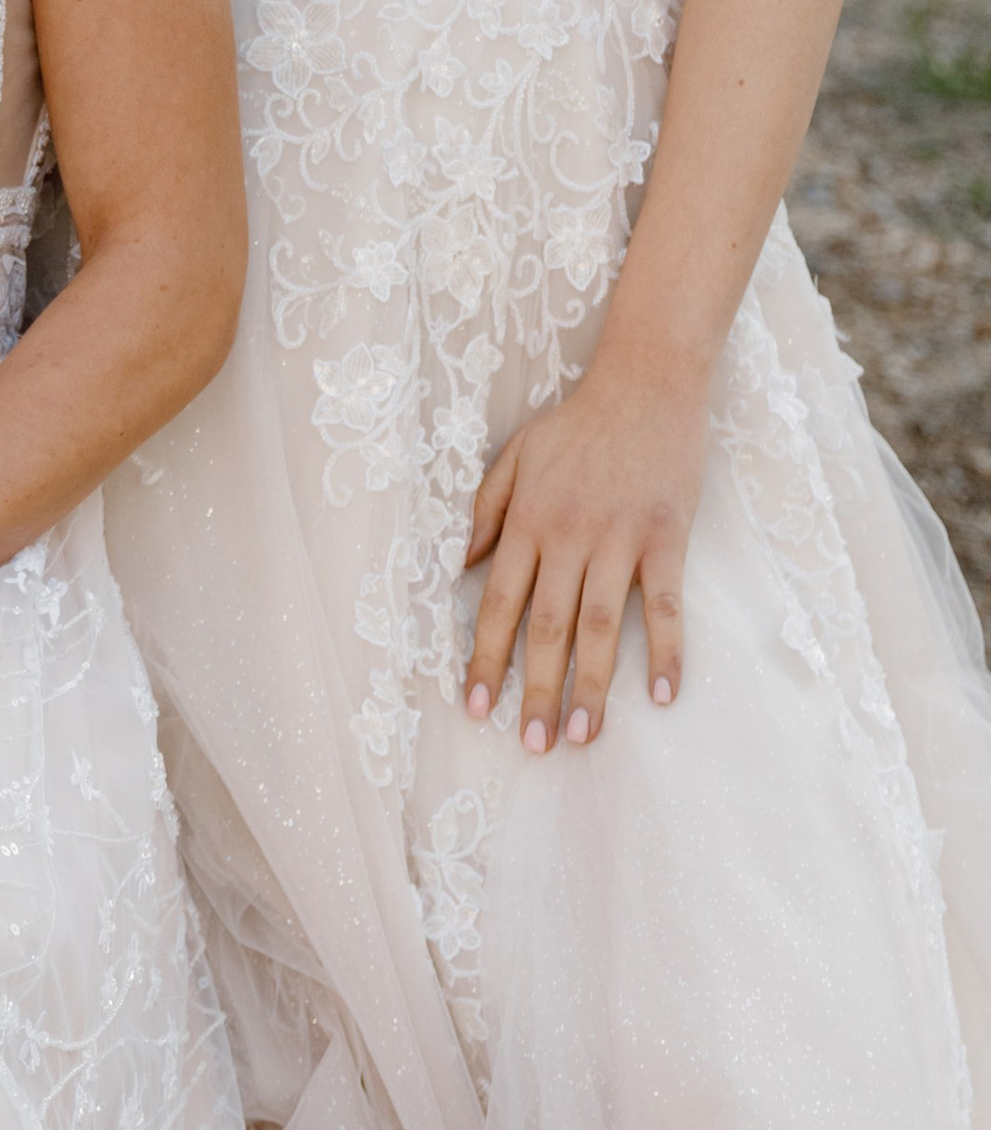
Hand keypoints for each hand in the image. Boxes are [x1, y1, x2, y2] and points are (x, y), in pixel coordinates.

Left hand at [463, 359, 705, 752]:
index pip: (499, 604)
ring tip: (580, 737)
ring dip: (590, 685)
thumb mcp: (515, 456)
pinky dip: (667, 650)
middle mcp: (569, 537)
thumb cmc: (578, 423)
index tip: (476, 707)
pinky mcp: (666, 539)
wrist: (646, 384)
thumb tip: (462, 566)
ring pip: (601, 626)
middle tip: (530, 745)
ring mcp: (620, 540)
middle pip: (547, 627)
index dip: (485, 659)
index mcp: (528, 521)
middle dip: (535, 690)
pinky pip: (667, 604)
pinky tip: (660, 694)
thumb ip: (486, 511)